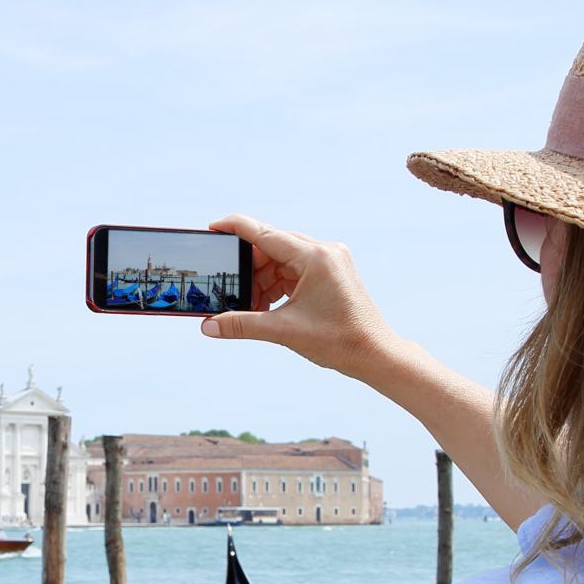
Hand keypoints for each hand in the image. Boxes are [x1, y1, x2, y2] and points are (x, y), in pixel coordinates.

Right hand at [200, 215, 400, 380]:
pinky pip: (294, 271)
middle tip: (229, 289)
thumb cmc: (339, 341)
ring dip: (262, 281)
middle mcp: (323, 251)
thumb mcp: (284, 331)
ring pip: (281, 261)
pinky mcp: (331, 273)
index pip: (264, 233)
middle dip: (249, 270)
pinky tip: (266, 305)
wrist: (375, 354)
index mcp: (314, 257)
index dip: (234, 229)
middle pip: (272, 248)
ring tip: (250, 306)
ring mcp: (329, 261)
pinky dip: (277, 285)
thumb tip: (208, 326)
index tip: (212, 229)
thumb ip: (242, 325)